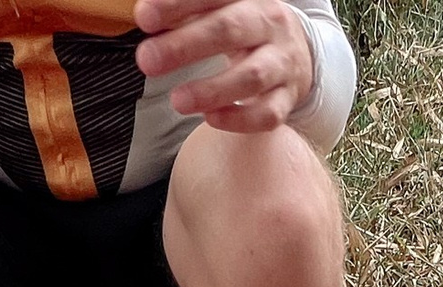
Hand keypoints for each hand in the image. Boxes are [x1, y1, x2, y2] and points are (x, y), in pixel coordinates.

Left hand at [134, 0, 313, 132]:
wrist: (298, 51)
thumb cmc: (246, 28)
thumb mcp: (222, 9)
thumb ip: (186, 10)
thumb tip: (145, 15)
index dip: (176, 5)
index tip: (144, 18)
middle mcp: (269, 25)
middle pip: (230, 30)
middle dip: (185, 46)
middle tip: (147, 60)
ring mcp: (282, 63)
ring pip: (252, 76)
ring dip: (212, 90)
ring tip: (177, 101)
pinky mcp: (288, 97)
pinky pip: (269, 113)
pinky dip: (240, 119)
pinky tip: (211, 119)